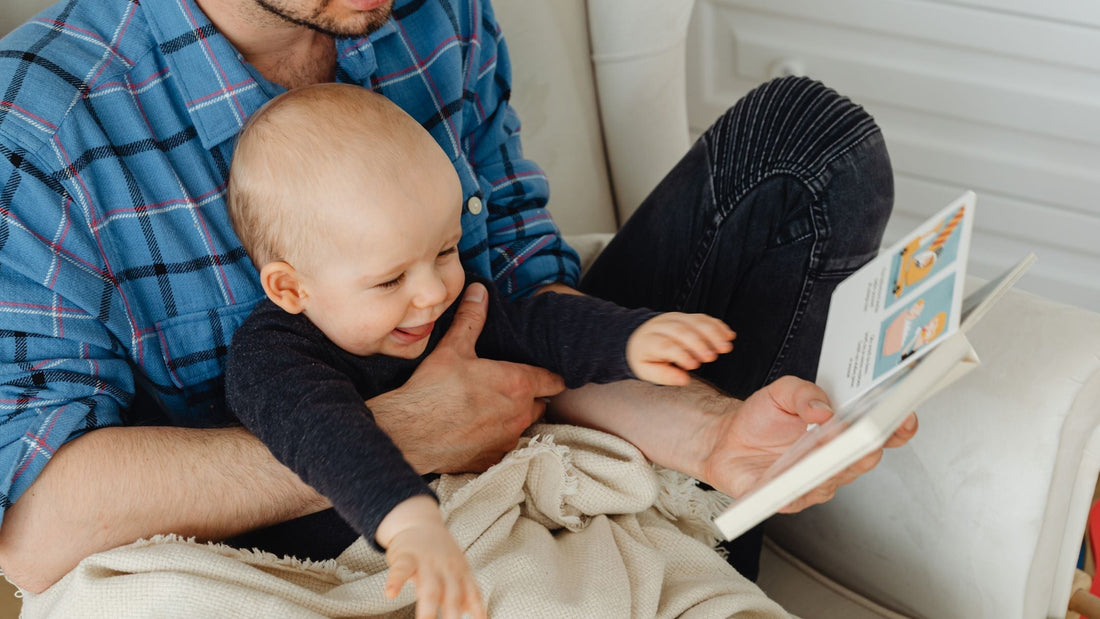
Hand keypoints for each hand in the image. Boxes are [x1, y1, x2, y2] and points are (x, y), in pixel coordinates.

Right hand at [371, 283, 565, 473]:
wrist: (409, 434)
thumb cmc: (433, 389)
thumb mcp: (453, 348)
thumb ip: (472, 318)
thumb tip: (480, 291)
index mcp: (518, 384)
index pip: (553, 380)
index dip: (552, 375)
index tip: (546, 373)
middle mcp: (520, 415)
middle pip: (540, 404)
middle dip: (530, 396)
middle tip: (508, 386)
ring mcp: (507, 440)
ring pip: (522, 426)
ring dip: (513, 418)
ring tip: (490, 408)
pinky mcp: (492, 459)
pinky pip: (503, 446)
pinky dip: (495, 438)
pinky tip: (476, 429)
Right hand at [378, 497, 485, 618]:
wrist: (418, 522)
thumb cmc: (439, 553)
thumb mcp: (459, 569)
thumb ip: (467, 592)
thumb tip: (477, 615)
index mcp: (461, 573)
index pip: (473, 595)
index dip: (478, 612)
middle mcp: (446, 569)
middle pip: (453, 595)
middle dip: (453, 616)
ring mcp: (427, 562)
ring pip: (430, 588)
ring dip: (429, 609)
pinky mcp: (406, 556)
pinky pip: (401, 570)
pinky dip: (395, 581)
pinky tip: (390, 594)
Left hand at [626, 313, 734, 384]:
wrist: (641, 336)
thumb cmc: (646, 357)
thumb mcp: (647, 371)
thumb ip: (665, 375)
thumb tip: (684, 379)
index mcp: (649, 340)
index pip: (665, 345)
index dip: (681, 355)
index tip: (694, 365)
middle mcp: (661, 326)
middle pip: (681, 331)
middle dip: (699, 343)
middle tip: (712, 357)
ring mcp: (674, 318)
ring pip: (695, 321)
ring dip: (713, 333)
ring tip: (725, 347)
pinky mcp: (686, 316)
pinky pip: (703, 317)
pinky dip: (717, 325)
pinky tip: (728, 335)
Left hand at [699, 376, 917, 512]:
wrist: (726, 438)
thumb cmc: (762, 417)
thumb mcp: (782, 391)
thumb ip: (804, 392)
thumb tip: (823, 408)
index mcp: (842, 434)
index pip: (880, 434)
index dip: (897, 427)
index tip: (903, 415)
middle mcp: (834, 462)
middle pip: (862, 459)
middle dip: (866, 444)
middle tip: (864, 429)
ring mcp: (813, 483)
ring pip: (833, 478)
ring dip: (832, 464)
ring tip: (827, 446)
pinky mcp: (786, 499)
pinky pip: (795, 496)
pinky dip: (795, 487)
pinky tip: (792, 475)